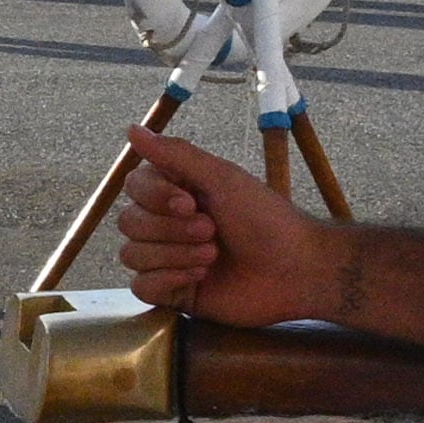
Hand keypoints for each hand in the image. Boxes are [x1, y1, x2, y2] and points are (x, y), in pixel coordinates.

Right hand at [115, 129, 335, 325]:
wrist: (294, 270)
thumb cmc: (265, 219)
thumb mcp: (222, 178)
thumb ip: (175, 154)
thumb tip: (132, 129)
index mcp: (177, 192)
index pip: (134, 187)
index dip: (155, 196)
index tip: (191, 202)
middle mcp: (167, 223)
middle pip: (129, 222)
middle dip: (172, 229)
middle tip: (212, 231)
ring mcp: (168, 259)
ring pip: (132, 255)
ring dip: (175, 254)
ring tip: (213, 256)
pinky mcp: (173, 293)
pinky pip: (140, 287)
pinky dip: (167, 280)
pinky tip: (198, 278)